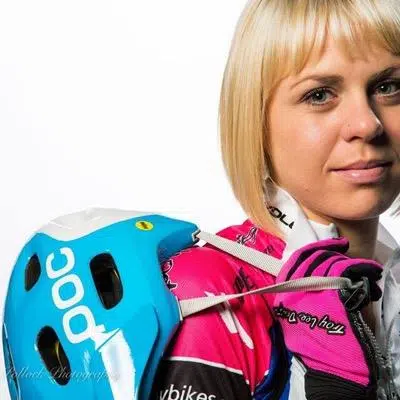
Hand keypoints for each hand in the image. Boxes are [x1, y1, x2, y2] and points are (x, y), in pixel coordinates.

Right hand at [273, 237, 382, 399]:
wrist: (332, 370)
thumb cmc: (316, 346)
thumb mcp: (294, 318)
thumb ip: (297, 293)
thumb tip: (314, 273)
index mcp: (283, 295)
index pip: (296, 259)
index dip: (315, 248)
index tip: (331, 244)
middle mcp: (293, 290)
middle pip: (314, 258)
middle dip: (332, 252)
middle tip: (346, 252)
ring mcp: (312, 291)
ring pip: (331, 262)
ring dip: (351, 262)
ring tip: (365, 269)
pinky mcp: (332, 295)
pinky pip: (346, 269)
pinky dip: (362, 267)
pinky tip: (371, 271)